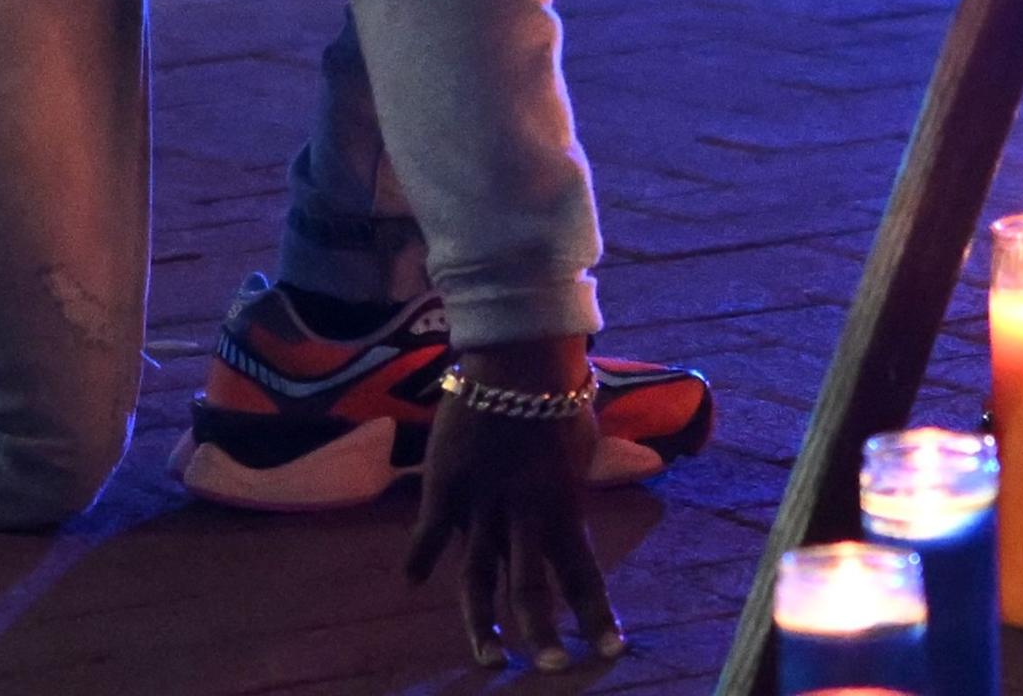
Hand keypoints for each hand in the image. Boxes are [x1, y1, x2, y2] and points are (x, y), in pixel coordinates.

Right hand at [403, 338, 624, 671]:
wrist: (518, 357)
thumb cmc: (560, 394)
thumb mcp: (581, 447)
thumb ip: (573, 483)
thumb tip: (576, 494)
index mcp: (563, 507)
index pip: (584, 574)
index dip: (597, 615)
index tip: (611, 651)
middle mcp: (524, 516)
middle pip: (531, 590)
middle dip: (543, 635)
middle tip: (553, 669)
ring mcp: (481, 505)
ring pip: (479, 579)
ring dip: (484, 624)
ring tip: (491, 658)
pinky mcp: (445, 488)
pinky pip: (430, 533)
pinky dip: (418, 557)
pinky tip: (410, 582)